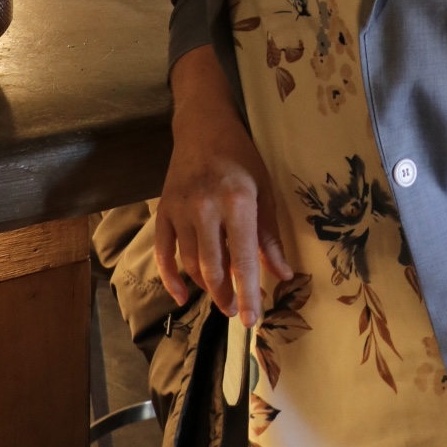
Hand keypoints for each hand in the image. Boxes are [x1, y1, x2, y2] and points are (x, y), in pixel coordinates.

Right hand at [155, 50, 291, 326]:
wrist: (202, 125)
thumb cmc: (241, 156)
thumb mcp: (265, 189)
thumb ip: (270, 235)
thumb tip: (283, 274)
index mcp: (237, 202)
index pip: (244, 260)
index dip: (249, 294)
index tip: (253, 321)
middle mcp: (206, 209)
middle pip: (213, 268)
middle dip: (225, 296)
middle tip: (236, 311)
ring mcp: (180, 211)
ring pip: (190, 263)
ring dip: (205, 287)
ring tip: (220, 299)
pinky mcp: (163, 211)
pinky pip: (163, 253)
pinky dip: (171, 277)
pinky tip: (182, 295)